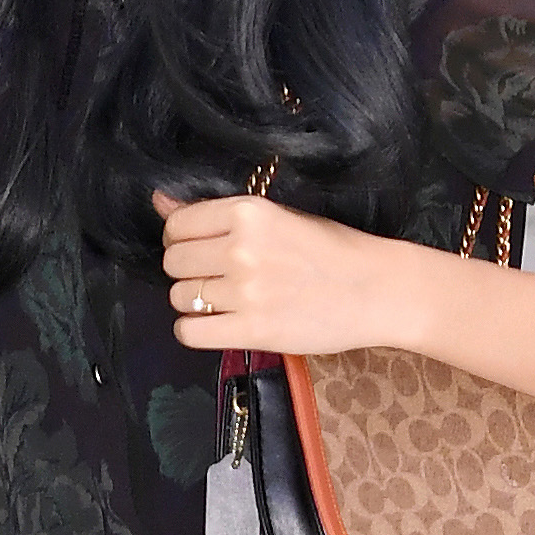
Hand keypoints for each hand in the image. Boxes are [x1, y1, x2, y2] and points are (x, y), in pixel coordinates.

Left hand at [157, 187, 410, 354]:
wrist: (375, 290)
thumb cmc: (331, 249)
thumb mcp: (276, 216)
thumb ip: (214, 213)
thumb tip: (158, 201)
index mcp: (248, 212)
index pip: (177, 225)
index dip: (182, 238)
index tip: (202, 248)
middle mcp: (242, 249)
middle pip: (173, 262)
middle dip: (187, 269)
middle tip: (216, 276)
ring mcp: (246, 293)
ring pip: (179, 297)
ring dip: (193, 301)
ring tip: (223, 300)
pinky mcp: (253, 331)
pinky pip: (190, 332)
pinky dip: (195, 330)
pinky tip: (217, 324)